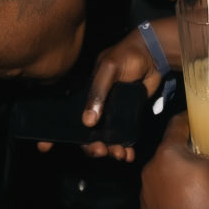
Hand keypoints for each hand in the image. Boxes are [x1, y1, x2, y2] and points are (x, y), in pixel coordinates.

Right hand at [76, 23, 173, 160]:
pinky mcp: (128, 116)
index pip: (70, 116)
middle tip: (102, 151)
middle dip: (93, 147)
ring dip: (110, 149)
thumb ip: (98, 92)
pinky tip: (129, 153)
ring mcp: (112, 111)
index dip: (63, 133)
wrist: (154, 54)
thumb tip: (87, 122)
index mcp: (86, 93)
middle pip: (88, 133)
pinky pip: (123, 136)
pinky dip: (125, 147)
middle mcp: (97, 104)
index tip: (54, 146)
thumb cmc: (128, 55)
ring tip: (120, 154)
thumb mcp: (109, 69)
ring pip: (106, 138)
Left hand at [140, 111, 208, 208]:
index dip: (194, 120)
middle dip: (192, 150)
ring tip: (206, 179)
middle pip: (172, 151)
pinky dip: (176, 194)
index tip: (208, 122)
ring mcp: (147, 197)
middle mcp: (150, 172)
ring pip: (167, 174)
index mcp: (167, 155)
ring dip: (183, 173)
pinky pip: (163, 196)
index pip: (178, 124)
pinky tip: (194, 203)